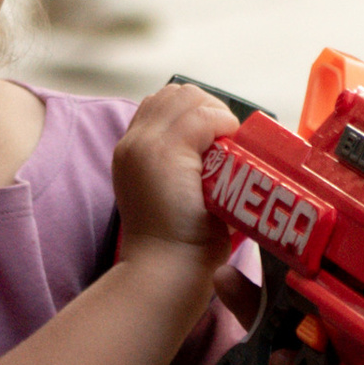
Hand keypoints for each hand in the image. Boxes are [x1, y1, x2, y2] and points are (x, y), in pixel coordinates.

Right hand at [111, 82, 230, 264]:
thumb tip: (221, 150)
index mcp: (131, 153)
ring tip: (231, 143)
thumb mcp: (175, 197)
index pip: (162, 105)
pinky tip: (232, 146)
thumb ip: (185, 169)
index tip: (217, 137)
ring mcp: (146, 145)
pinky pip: (202, 116)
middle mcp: (132, 143)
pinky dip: (223, 123)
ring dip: (217, 114)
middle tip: (229, 138)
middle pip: (174, 94)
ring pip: (188, 98)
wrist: (166, 271)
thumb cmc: (180, 246)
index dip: (194, 112)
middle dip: (208, 107)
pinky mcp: (165, 151)